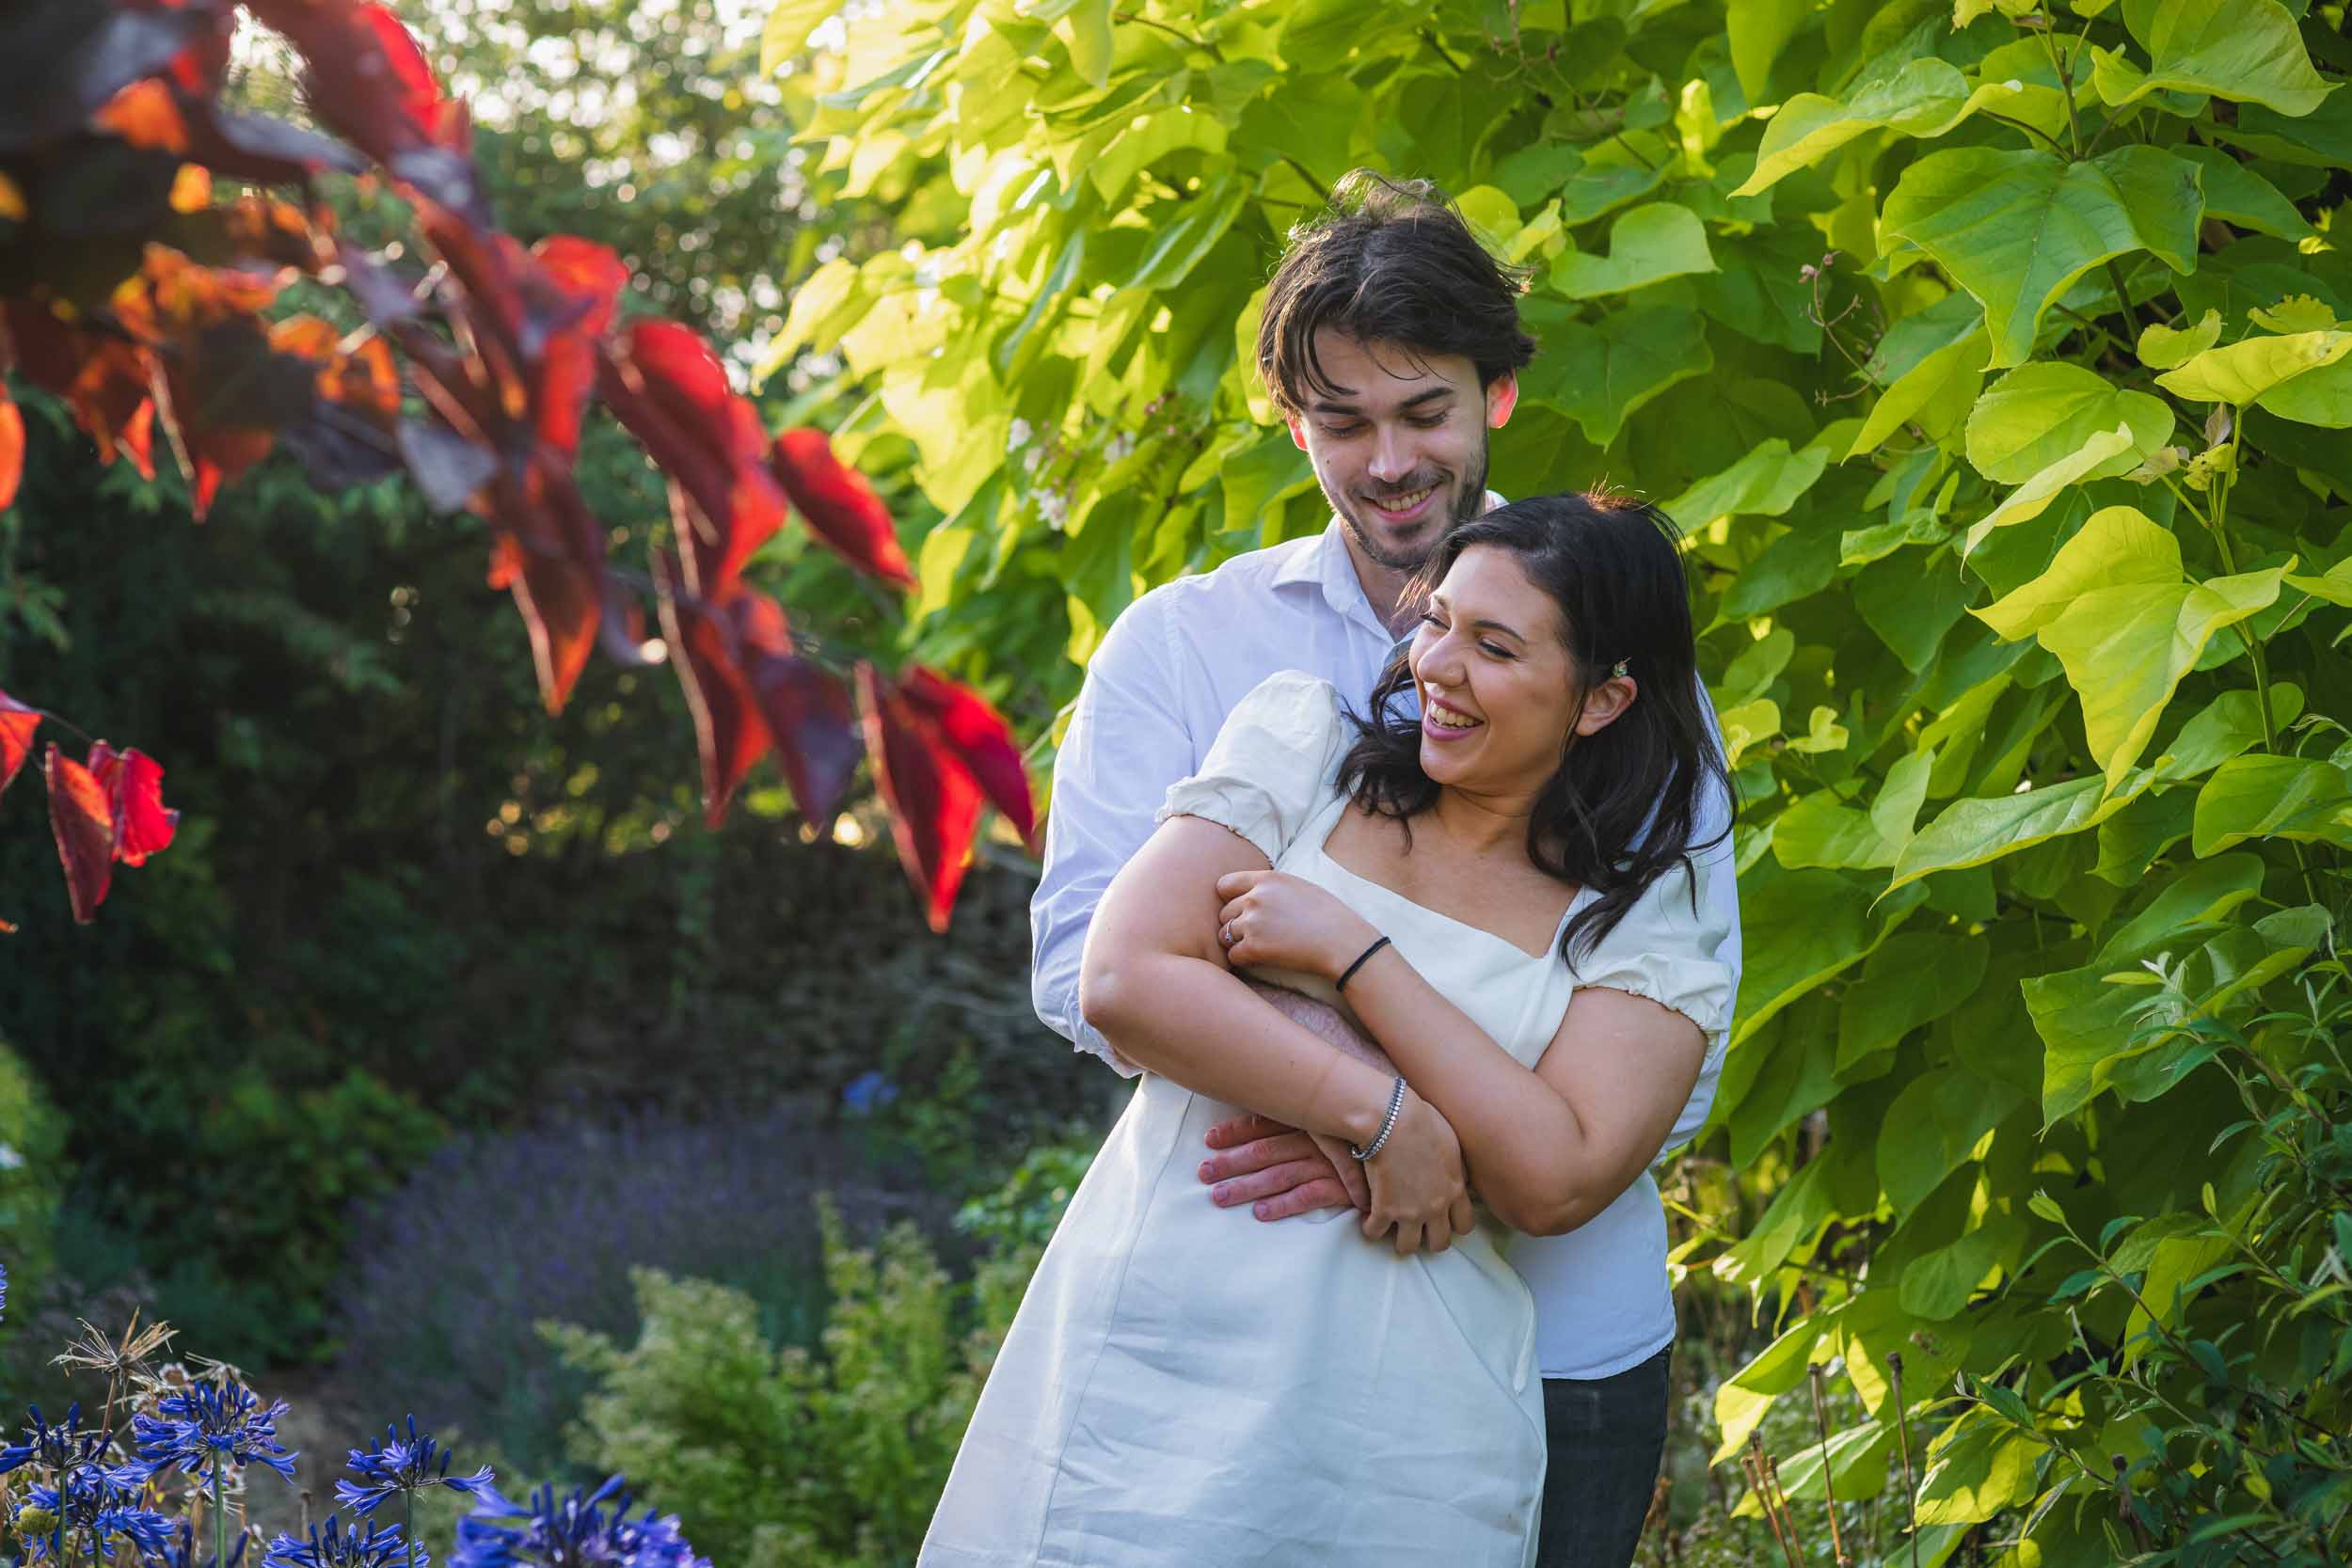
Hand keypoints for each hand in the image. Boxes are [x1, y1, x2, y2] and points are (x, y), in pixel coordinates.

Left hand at [1201, 1113, 1369, 1217]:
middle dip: (1230, 1162)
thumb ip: (1311, 1119)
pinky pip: (1306, 1197)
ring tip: (1218, 1196)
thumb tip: (1279, 1122)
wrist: (1414, 1150)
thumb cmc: (1373, 1135)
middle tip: (1202, 1172)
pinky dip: (1282, 1205)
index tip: (1209, 1138)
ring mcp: (1327, 1165)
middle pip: (1263, 1151)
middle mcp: (1314, 1141)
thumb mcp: (1339, 1121)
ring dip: (1246, 1186)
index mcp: (1312, 1121)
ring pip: (1277, 1175)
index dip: (1236, 1131)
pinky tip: (1261, 1214)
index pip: (1266, 1124)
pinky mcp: (1342, 1188)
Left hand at [1214, 869, 1378, 979]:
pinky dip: (1243, 959)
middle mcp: (1255, 898)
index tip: (1240, 910)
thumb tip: (1246, 894)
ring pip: (1224, 934)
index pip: (1224, 885)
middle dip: (1235, 923)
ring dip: (1237, 942)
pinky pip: (1233, 955)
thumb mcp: (1297, 886)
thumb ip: (1269, 887)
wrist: (1343, 941)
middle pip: (1224, 913)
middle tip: (1257, 934)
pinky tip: (1261, 958)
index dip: (1228, 899)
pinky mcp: (1255, 948)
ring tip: (1260, 946)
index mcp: (1266, 879)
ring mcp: (1253, 923)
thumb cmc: (1327, 914)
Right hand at [1361, 1087, 1476, 1256]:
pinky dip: (1371, 1228)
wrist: (1393, 1119)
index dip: (1453, 1226)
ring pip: (1408, 1247)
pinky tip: (1369, 1220)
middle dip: (1429, 1239)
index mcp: (1455, 1189)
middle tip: (1418, 1227)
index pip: (1465, 1225)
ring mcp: (1410, 1212)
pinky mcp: (1383, 1210)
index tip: (1442, 1218)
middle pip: (1439, 1243)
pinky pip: (1375, 1233)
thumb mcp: (1452, 1142)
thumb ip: (1458, 1167)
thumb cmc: (1422, 1121)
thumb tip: (1461, 1177)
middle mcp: (1436, 1206)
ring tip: (1392, 1228)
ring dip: (1400, 1240)